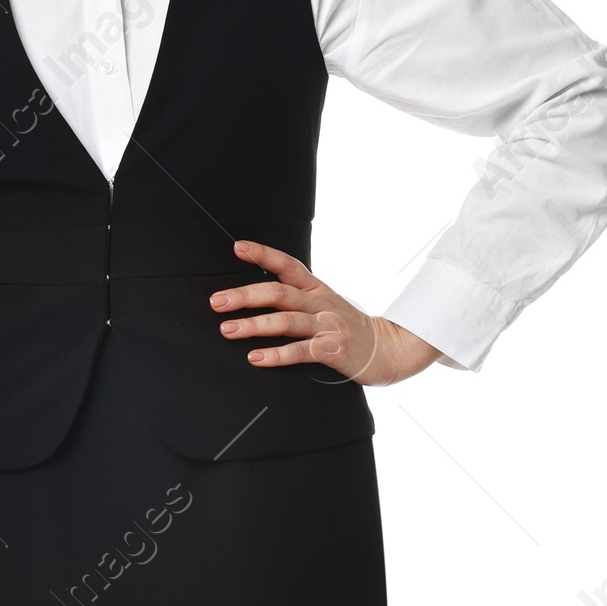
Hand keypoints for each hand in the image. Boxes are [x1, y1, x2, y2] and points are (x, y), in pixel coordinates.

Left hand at [211, 240, 439, 385]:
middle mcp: (320, 303)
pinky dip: (276, 355)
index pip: (288, 265)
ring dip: (253, 325)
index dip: (263, 254)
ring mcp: (327, 326)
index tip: (238, 247)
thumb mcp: (325, 304)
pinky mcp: (333, 350)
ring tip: (227, 329)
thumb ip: (297, 298)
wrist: (389, 349)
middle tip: (217, 301)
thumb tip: (257, 295)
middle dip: (245, 296)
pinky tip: (255, 357)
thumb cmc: (348, 328)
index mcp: (316, 289)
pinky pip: (300, 351)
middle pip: (279, 294)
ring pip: (285, 321)